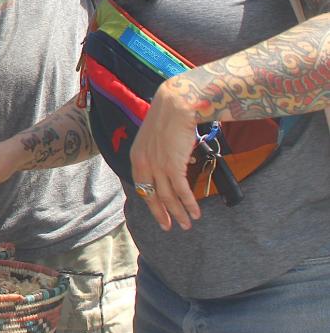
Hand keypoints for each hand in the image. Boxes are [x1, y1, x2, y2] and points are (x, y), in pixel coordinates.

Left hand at [131, 80, 201, 230]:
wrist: (176, 105)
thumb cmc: (170, 118)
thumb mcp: (158, 139)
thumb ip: (162, 155)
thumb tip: (180, 166)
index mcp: (136, 157)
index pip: (142, 187)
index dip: (151, 203)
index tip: (159, 214)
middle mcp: (143, 163)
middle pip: (152, 196)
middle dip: (162, 214)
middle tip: (171, 227)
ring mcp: (157, 166)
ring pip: (167, 196)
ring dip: (179, 213)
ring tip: (187, 224)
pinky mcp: (172, 165)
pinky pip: (181, 190)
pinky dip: (189, 203)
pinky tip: (196, 212)